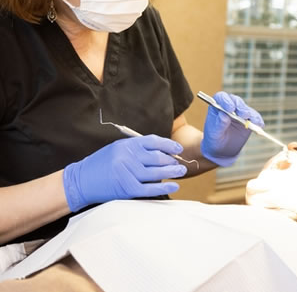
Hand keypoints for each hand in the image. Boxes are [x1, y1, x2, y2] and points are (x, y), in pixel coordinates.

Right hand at [63, 135, 186, 211]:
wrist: (81, 181)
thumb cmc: (101, 164)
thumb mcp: (118, 149)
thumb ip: (137, 149)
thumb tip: (161, 152)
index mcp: (127, 144)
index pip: (153, 141)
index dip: (169, 145)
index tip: (178, 149)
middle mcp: (128, 156)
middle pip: (157, 157)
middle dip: (172, 160)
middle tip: (181, 164)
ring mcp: (128, 172)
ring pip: (156, 172)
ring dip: (172, 172)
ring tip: (181, 172)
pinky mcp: (127, 188)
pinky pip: (150, 188)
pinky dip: (164, 186)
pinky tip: (174, 185)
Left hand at [201, 92, 263, 166]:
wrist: (222, 149)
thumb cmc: (214, 139)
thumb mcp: (214, 133)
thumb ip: (219, 124)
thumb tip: (224, 115)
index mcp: (217, 106)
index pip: (221, 97)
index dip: (226, 101)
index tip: (230, 108)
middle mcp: (229, 106)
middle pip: (236, 101)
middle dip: (240, 107)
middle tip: (243, 115)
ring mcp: (240, 112)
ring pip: (246, 109)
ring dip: (250, 114)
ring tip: (252, 120)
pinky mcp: (248, 120)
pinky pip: (254, 117)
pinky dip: (257, 120)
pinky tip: (259, 125)